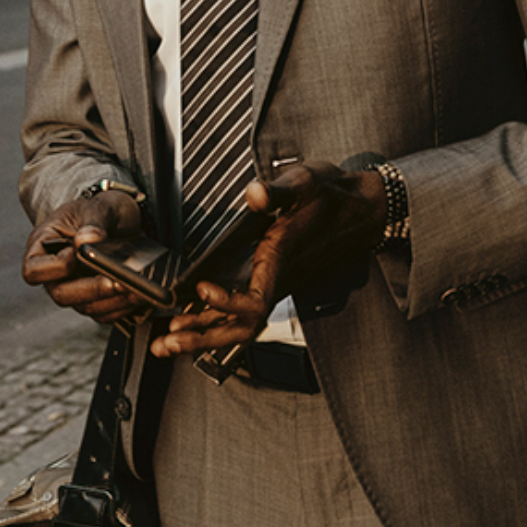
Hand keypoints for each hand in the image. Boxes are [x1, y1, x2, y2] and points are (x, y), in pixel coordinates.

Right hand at [21, 189, 149, 323]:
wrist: (119, 219)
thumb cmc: (100, 210)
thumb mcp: (99, 206)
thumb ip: (94, 220)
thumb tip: (87, 240)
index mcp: (43, 246)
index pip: (34, 270)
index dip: (55, 267)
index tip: (76, 253)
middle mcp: (56, 273)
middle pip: (62, 294)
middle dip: (92, 290)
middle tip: (117, 281)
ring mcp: (75, 288)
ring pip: (86, 307)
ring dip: (112, 301)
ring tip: (136, 288)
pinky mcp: (95, 298)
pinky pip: (104, 313)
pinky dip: (122, 307)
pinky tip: (138, 295)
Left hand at [149, 162, 386, 358]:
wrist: (360, 209)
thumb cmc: (333, 196)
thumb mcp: (307, 182)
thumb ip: (279, 191)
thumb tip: (255, 193)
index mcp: (281, 259)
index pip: (256, 301)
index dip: (228, 304)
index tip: (202, 289)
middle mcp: (277, 280)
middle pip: (241, 327)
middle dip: (203, 337)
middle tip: (166, 343)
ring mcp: (274, 284)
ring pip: (239, 325)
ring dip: (203, 335)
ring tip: (166, 343)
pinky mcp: (272, 281)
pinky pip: (242, 313)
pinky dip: (214, 321)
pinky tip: (190, 321)